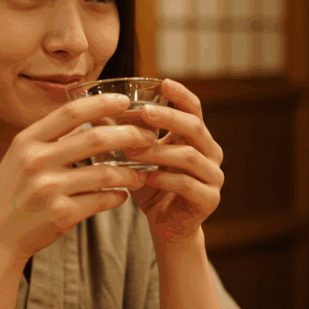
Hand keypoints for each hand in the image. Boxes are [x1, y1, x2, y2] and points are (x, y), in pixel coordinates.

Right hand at [0, 93, 154, 265]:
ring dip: (130, 173)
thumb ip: (50, 138)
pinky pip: (101, 200)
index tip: (125, 101)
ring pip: (105, 173)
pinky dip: (117, 197)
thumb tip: (88, 118)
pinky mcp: (61, 214)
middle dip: (128, 135)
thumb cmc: (12, 192)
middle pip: (95, 138)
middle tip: (147, 138)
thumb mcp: (20, 157)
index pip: (71, 112)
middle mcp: (37, 161)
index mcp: (27, 141)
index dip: (101, 103)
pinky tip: (123, 195)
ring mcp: (49, 189)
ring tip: (141, 174)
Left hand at [126, 79, 223, 245]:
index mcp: (196, 138)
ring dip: (159, 152)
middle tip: (144, 112)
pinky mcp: (209, 199)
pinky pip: (187, 185)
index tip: (163, 81)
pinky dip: (165, 179)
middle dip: (169, 117)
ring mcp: (213, 176)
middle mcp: (210, 153)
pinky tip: (146, 177)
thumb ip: (124, 134)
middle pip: (195, 127)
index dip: (180, 94)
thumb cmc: (152, 186)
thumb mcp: (137, 157)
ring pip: (189, 157)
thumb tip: (95, 110)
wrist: (166, 226)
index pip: (193, 108)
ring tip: (133, 151)